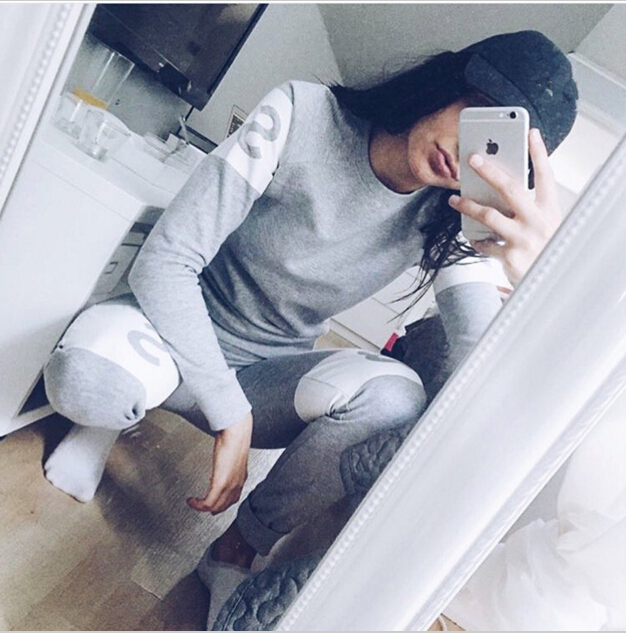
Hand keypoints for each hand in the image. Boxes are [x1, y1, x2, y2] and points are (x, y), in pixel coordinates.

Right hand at [187, 412, 252, 513]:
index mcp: (241, 477)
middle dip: (212, 509)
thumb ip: (226, 460)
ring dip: (202, 508)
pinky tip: (192, 501)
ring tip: (194, 503)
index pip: (233, 498)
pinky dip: (198, 505)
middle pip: (224, 505)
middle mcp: (237, 483)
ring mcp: (230, 485)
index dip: (222, 502)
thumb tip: (220, 459)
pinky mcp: (220, 484)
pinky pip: (208, 502)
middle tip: (201, 507)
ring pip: (216, 506)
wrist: (236, 433)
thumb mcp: (231, 453)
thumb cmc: (234, 437)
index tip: (212, 500)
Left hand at [449, 128, 561, 285]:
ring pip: (489, 214)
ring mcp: (523, 238)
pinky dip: (477, 240)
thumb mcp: (546, 225)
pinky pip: (485, 243)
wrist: (550, 284)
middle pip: (510, 188)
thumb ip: (529, 208)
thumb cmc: (545, 250)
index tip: (531, 133)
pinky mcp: (509, 255)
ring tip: (455, 200)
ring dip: (468, 205)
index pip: (546, 175)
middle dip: (489, 171)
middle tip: (473, 159)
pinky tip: (474, 237)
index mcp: (550, 210)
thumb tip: (501, 188)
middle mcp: (538, 221)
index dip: (539, 153)